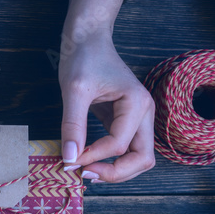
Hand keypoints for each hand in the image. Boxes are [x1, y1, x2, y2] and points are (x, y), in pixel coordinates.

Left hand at [58, 0, 155, 182]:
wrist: (88, 39)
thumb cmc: (83, 58)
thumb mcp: (73, 90)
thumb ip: (73, 124)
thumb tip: (70, 159)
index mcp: (138, 103)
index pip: (119, 144)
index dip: (93, 157)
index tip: (69, 160)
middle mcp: (145, 113)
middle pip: (142, 159)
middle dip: (115, 173)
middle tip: (83, 174)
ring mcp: (139, 118)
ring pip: (138, 159)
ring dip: (116, 171)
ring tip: (86, 171)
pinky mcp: (126, 121)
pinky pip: (126, 150)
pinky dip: (111, 161)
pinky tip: (88, 161)